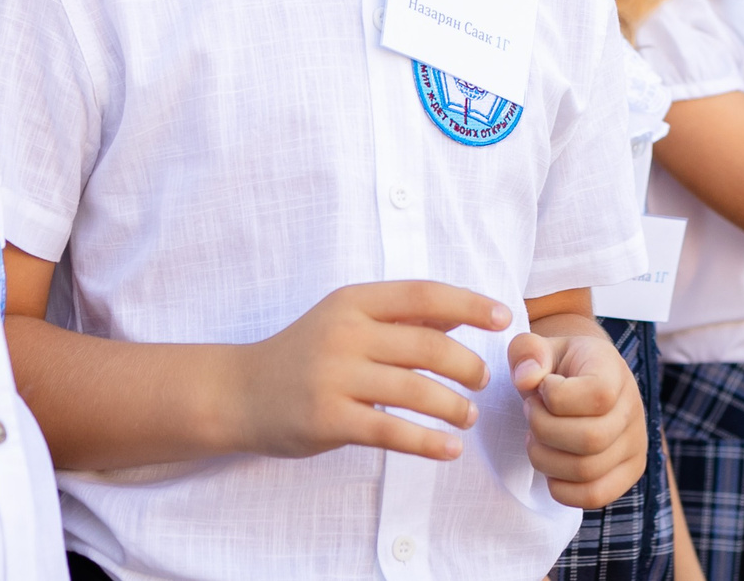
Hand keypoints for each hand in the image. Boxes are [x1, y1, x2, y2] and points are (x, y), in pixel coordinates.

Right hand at [232, 282, 506, 461]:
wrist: (239, 392)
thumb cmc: (303, 353)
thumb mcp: (345, 319)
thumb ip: (398, 317)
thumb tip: (461, 316)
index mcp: (353, 302)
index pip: (424, 295)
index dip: (469, 304)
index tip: (504, 317)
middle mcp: (345, 333)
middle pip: (427, 345)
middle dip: (467, 364)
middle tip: (483, 380)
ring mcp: (334, 377)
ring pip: (416, 390)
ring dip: (454, 406)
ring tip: (469, 416)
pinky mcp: (328, 419)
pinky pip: (391, 432)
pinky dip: (428, 443)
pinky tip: (449, 449)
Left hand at [510, 327, 647, 508]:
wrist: (583, 382)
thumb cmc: (558, 368)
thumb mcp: (540, 348)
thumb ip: (527, 351)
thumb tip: (527, 378)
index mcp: (614, 371)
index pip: (597, 395)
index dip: (556, 396)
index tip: (542, 387)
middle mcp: (633, 408)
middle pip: (590, 439)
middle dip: (543, 430)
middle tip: (530, 414)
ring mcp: (636, 444)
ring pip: (588, 470)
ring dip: (545, 459)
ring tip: (535, 438)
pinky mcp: (629, 472)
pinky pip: (595, 496)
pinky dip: (562, 488)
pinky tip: (550, 463)